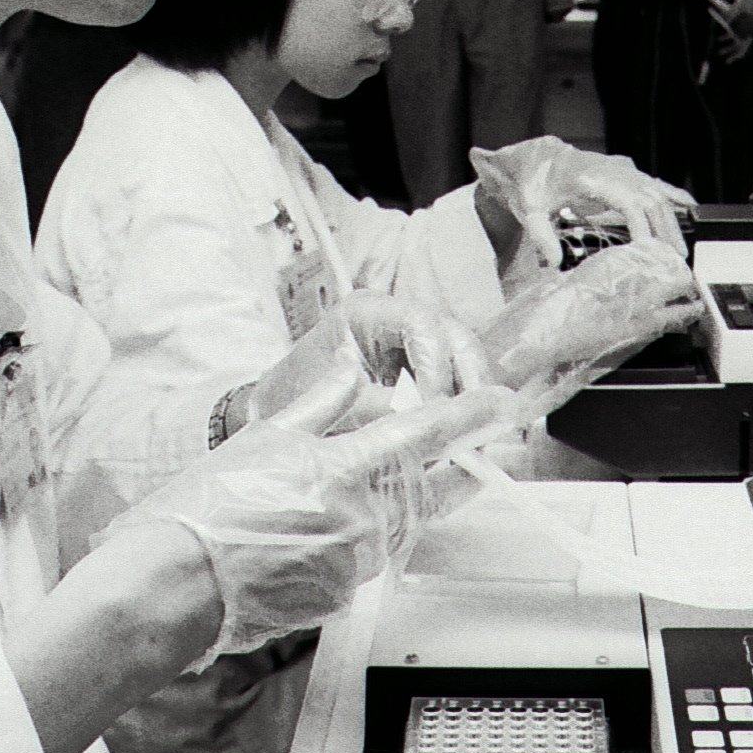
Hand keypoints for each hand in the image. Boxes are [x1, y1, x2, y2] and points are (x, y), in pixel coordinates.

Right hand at [135, 391, 523, 658]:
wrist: (175, 585)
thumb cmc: (206, 510)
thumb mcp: (264, 437)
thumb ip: (319, 403)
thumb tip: (350, 370)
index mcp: (344, 467)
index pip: (429, 434)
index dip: (472, 415)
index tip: (500, 403)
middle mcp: (362, 518)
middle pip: (432, 488)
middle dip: (455, 469)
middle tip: (468, 452)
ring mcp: (355, 562)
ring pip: (402, 524)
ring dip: (401, 503)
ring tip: (359, 491)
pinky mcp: (341, 595)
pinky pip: (368, 560)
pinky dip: (360, 539)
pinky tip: (319, 532)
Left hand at [244, 295, 486, 431]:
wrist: (270, 417)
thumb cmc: (291, 403)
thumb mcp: (333, 406)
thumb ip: (383, 408)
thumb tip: (434, 420)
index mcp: (367, 311)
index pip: (421, 324)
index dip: (437, 365)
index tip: (438, 408)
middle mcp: (395, 320)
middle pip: (454, 338)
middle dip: (471, 380)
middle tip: (480, 422)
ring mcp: (411, 346)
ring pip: (463, 362)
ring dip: (474, 399)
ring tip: (481, 437)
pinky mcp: (420, 375)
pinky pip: (455, 387)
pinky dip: (465, 412)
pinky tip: (472, 440)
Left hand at [473, 136, 693, 263]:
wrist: (537, 158)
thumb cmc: (534, 183)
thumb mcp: (530, 209)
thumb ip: (540, 235)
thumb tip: (554, 262)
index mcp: (593, 178)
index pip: (630, 203)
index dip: (644, 227)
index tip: (650, 252)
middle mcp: (615, 172)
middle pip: (651, 201)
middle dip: (666, 231)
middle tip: (674, 260)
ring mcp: (624, 170)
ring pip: (658, 194)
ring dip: (671, 221)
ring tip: (679, 249)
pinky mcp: (627, 172)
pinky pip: (656, 183)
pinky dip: (674, 196)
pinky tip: (690, 208)